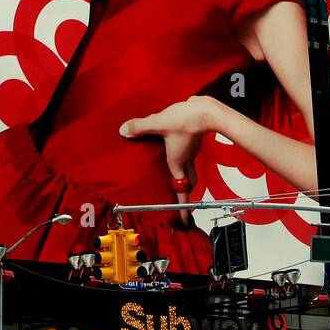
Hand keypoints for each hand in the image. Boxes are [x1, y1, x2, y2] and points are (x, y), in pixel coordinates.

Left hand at [120, 97, 217, 223]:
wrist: (206, 110)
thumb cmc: (185, 120)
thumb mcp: (158, 123)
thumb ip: (140, 127)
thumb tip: (123, 131)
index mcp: (177, 162)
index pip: (181, 190)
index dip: (183, 207)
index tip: (184, 219)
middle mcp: (186, 159)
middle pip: (188, 182)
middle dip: (184, 192)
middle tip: (180, 200)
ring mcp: (191, 150)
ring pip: (189, 168)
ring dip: (184, 174)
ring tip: (175, 176)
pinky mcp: (193, 139)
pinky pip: (188, 153)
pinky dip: (183, 157)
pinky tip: (173, 147)